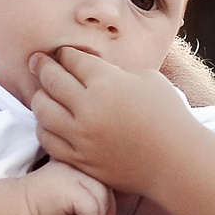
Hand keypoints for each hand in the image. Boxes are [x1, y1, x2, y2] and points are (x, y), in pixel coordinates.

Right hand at [22, 162, 114, 214]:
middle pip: (107, 186)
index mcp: (76, 163)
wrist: (16, 212)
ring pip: (102, 196)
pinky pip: (92, 208)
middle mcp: (74, 164)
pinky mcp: (67, 188)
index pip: (106, 178)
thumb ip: (92, 197)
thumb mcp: (73, 197)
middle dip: (109, 210)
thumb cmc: (43, 209)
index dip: (110, 200)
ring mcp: (70, 174)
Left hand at [30, 46, 196, 195]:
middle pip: (51, 79)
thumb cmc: (169, 116)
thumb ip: (114, 70)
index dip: (64, 53)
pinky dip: (45, 126)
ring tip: (43, 92)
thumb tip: (90, 68)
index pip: (71, 59)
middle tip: (37, 62)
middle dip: (42, 66)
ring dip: (40, 97)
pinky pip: (47, 139)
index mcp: (107, 82)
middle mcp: (89, 107)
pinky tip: (50, 121)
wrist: (178, 161)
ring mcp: (81, 136)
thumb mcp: (147, 78)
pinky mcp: (79, 159)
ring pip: (42, 109)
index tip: (63, 54)